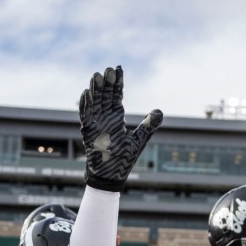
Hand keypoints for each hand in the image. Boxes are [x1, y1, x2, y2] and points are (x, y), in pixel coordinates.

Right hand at [79, 66, 162, 191]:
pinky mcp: (88, 133)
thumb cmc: (123, 160)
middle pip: (104, 96)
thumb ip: (148, 125)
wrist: (111, 176)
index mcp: (116, 118)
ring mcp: (95, 124)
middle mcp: (105, 118)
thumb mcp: (138, 140)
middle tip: (108, 69)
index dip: (117, 83)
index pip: (116, 96)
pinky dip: (85, 105)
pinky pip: (85, 117)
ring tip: (96, 76)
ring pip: (94, 103)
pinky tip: (86, 93)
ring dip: (95, 90)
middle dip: (106, 83)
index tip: (118, 69)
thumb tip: (159, 111)